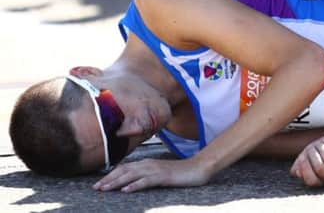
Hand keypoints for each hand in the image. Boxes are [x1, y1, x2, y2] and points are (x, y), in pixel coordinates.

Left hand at [92, 157, 208, 192]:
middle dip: (108, 179)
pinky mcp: (164, 176)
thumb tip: (134, 181)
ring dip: (116, 182)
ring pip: (131, 175)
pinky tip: (126, 190)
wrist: (199, 167)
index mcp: (148, 163)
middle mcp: (149, 164)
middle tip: (95, 188)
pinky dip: (135, 185)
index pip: (124, 167)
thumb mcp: (161, 173)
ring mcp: (156, 169)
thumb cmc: (180, 172)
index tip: (99, 183)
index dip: (110, 175)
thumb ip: (148, 175)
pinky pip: (146, 181)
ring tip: (104, 189)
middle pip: (124, 170)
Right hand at [289, 132, 323, 185]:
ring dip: (323, 148)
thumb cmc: (320, 152)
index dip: (305, 168)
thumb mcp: (308, 158)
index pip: (311, 180)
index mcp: (320, 180)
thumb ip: (299, 165)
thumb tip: (296, 171)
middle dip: (313, 155)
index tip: (303, 157)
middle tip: (312, 147)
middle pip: (320, 168)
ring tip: (321, 143)